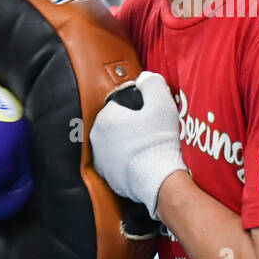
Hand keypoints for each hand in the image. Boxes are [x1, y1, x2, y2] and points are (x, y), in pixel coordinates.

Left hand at [89, 71, 186, 220]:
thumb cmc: (158, 141)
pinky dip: (124, 159)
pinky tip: (139, 159)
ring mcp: (99, 157)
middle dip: (129, 124)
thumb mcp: (161, 104)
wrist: (158, 180)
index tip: (148, 114)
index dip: (136, 107)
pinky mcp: (105, 174)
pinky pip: (114, 160)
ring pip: (113, 142)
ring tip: (145, 145)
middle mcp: (96, 137)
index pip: (119, 103)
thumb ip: (151, 83)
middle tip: (149, 130)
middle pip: (115, 123)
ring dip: (125, 141)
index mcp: (106, 118)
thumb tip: (144, 78)